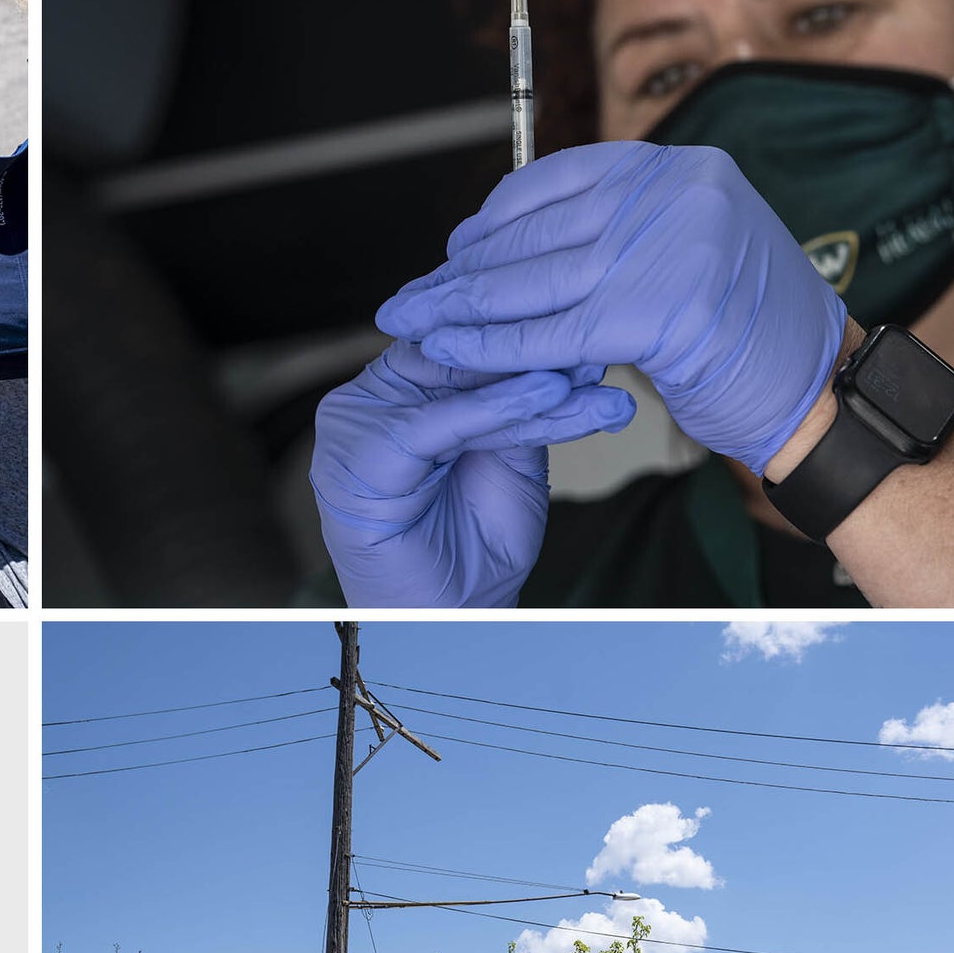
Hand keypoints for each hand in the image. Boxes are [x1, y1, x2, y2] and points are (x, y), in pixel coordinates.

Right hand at [312, 343, 633, 606]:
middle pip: (453, 355)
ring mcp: (353, 426)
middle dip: (529, 353)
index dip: (523, 336)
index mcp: (394, 392)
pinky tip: (548, 395)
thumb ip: (519, 403)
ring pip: (448, 383)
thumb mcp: (511, 458)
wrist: (451, 621)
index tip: (594, 331)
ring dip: (524, 378)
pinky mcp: (356, 458)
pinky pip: (434, 424)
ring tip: (586, 372)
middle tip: (600, 344)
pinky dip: (495, 410)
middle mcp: (366, 401)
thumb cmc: (473, 549)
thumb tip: (569, 347)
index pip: (459, 342)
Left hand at [377, 142, 845, 475]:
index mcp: (682, 168)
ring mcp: (672, 247)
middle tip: (411, 296)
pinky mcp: (659, 312)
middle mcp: (678, 193)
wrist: (818, 398)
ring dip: (465, 311)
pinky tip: (452, 356)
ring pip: (537, 282)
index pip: (561, 180)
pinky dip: (495, 349)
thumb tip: (515, 242)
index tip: (456, 246)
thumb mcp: (686, 255)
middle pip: (541, 232)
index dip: (498, 218)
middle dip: (466, 272)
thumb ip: (617, 236)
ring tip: (415, 327)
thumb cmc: (750, 340)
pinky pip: (552, 333)